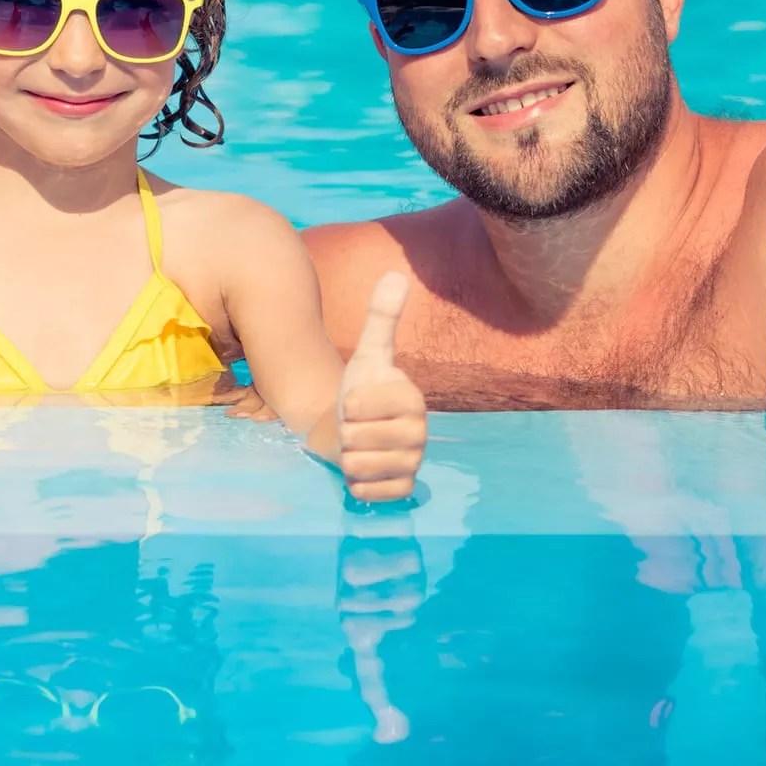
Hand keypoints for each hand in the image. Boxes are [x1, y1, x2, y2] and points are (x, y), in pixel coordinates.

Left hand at [335, 272, 426, 502]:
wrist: (355, 431)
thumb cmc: (362, 391)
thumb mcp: (369, 354)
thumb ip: (382, 317)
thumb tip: (396, 273)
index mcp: (412, 398)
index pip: (358, 405)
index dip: (347, 405)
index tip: (355, 402)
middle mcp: (419, 432)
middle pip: (356, 438)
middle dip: (346, 433)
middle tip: (356, 427)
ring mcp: (413, 462)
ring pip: (359, 465)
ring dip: (348, 457)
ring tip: (359, 446)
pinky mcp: (403, 489)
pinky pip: (369, 492)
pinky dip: (357, 484)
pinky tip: (363, 470)